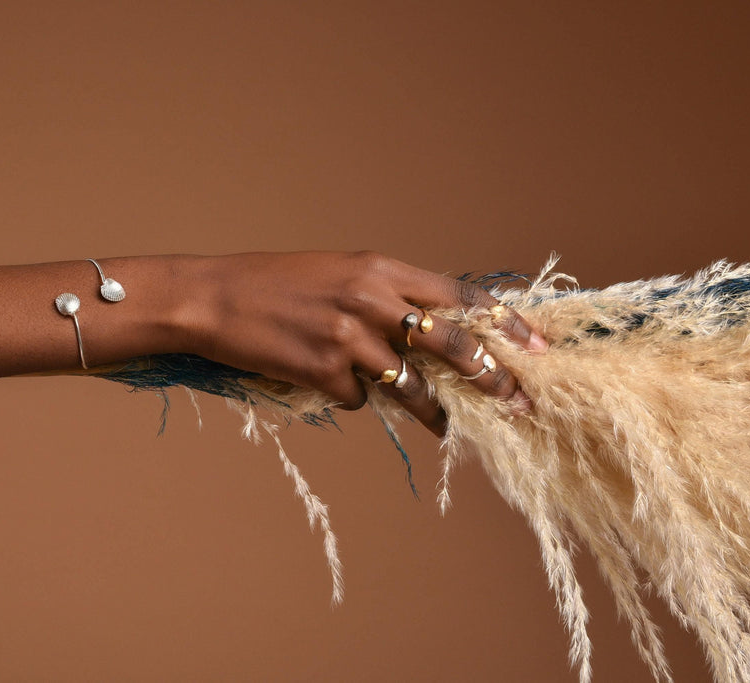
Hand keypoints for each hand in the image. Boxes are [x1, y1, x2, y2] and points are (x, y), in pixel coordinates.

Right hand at [171, 251, 547, 435]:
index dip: (503, 323)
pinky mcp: (324, 374)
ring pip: (409, 386)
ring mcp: (348, 339)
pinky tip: (328, 382)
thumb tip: (432, 333)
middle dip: (491, 376)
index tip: (535, 347)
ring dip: (430, 410)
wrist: (215, 298)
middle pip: (450, 344)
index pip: (459, 296)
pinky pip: (359, 399)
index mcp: (380, 269)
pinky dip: (354, 398)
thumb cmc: (276, 282)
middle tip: (518, 401)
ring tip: (443, 425)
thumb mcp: (341, 272)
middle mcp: (371, 300)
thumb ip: (387, 296)